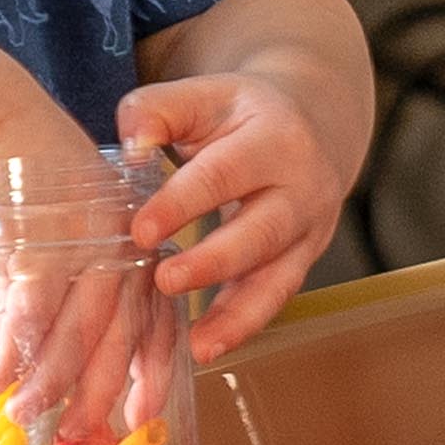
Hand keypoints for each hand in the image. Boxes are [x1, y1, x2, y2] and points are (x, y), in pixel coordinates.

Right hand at [0, 93, 145, 430]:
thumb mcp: (44, 249)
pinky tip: (0, 372)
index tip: (142, 415)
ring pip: (78, 323)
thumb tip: (27, 366)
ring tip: (19, 410)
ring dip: (48, 376)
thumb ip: (47, 301)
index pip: (155, 314)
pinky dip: (18, 341)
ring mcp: (87, 237)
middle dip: (96, 388)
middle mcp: (123, 242)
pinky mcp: (44, 231)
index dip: (151, 368)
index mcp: (135, 244)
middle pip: (119, 330)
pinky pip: (35, 299)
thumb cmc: (16, 188)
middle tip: (73, 433)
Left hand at [114, 71, 353, 365]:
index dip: (183, 203)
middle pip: (263, 231)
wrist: (313, 125)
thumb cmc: (239, 114)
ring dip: (237, 314)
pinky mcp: (303, 261)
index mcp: (276, 139)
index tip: (139, 230)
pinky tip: (205, 349)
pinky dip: (242, 326)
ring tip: (197, 345)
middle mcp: (304, 188)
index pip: (226, 174)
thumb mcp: (203, 95)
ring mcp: (310, 230)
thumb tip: (131, 147)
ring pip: (279, 277)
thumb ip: (157, 111)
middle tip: (166, 281)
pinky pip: (275, 298)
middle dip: (215, 261)